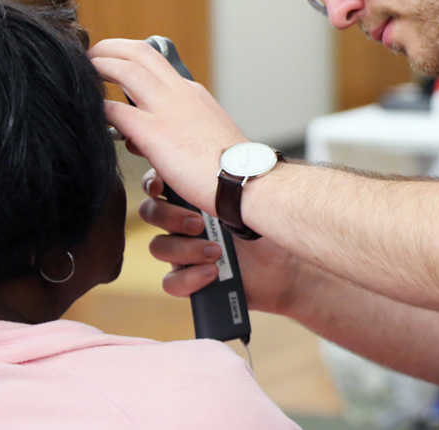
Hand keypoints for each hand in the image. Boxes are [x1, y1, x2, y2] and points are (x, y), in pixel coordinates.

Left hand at [90, 38, 246, 214]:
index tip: (113, 64)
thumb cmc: (227, 168)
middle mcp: (180, 93)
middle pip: (139, 53)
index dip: (129, 59)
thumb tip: (140, 138)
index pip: (156, 65)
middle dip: (110, 48)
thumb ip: (174, 130)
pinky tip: (87, 113)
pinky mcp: (154, 133)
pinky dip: (98, 108)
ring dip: (99, 66)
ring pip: (126, 70)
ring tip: (81, 71)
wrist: (244, 180)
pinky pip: (115, 110)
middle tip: (91, 55)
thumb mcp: (204, 135)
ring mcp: (167, 110)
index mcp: (193, 93)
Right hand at [140, 169, 307, 314]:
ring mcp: (185, 250)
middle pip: (151, 212)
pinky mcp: (191, 279)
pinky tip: (212, 273)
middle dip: (169, 216)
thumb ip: (225, 178)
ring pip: (159, 247)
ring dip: (184, 249)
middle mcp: (185, 220)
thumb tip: (209, 155)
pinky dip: (189, 277)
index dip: (152, 182)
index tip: (159, 186)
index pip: (159, 182)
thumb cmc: (270, 225)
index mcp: (195, 193)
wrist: (287, 268)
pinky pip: (171, 282)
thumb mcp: (250, 196)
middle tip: (198, 223)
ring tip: (216, 252)